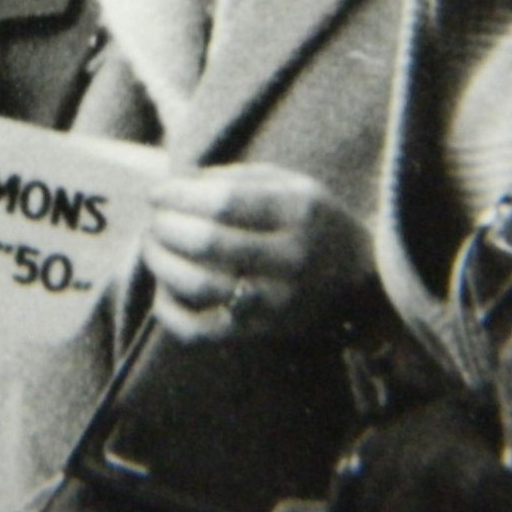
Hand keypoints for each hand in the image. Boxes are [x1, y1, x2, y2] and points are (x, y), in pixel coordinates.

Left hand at [143, 164, 371, 341]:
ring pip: (200, 286)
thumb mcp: (288, 183)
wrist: (358, 281)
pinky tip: (163, 289)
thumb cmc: (311, 221)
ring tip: (152, 246)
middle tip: (154, 218)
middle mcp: (290, 259)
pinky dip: (170, 312)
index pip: (224, 203)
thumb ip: (232, 178)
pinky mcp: (260, 332)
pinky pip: (201, 330)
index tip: (158, 192)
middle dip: (167, 226)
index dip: (180, 195)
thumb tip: (175, 184)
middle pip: (208, 243)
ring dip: (162, 263)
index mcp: (298, 212)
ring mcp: (276, 301)